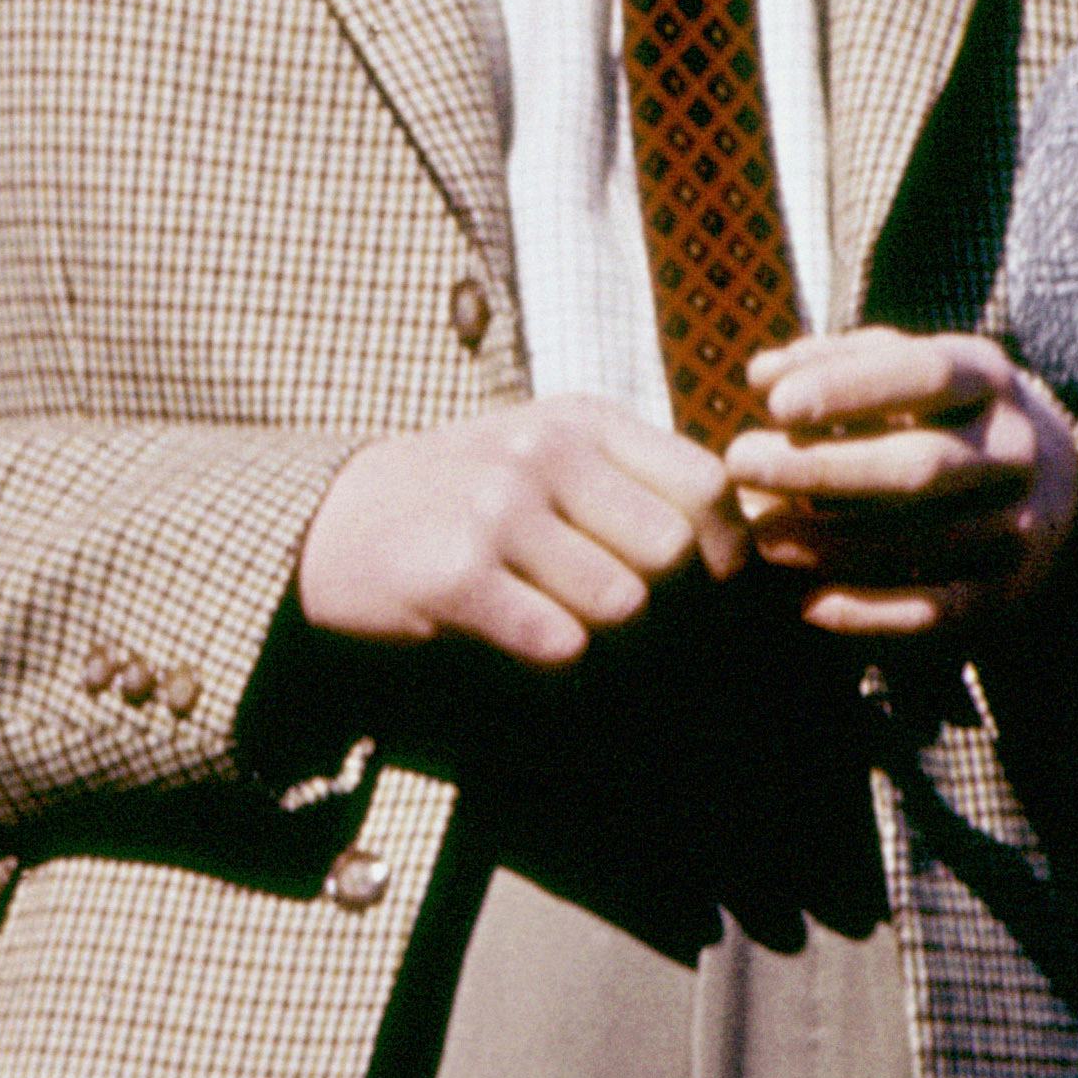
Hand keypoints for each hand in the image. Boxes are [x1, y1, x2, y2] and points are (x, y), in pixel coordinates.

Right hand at [296, 403, 746, 667]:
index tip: (712, 587)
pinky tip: (525, 637)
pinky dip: (555, 655)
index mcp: (583, 422)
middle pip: (673, 548)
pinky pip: (557, 639)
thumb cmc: (469, 496)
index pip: (705, 483)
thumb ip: (638, 484)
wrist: (333, 521)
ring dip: (608, 633)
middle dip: (670, 601)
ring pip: (622, 600)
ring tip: (570, 622)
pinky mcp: (456, 573)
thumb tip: (744, 547)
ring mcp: (498, 508)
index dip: (727, 547)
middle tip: (643, 625)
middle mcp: (546, 453)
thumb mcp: (552, 458)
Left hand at [725, 327, 1077, 637]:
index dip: (851, 387)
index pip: (928, 376)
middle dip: (824, 467)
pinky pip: (937, 610)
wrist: (1049, 487)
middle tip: (741, 463)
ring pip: (923, 540)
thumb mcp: (907, 370)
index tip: (775, 404)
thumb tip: (760, 374)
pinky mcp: (1007, 591)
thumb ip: (835, 364)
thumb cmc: (944, 414)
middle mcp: (1016, 451)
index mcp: (991, 380)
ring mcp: (1019, 524)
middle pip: (922, 464)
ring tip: (761, 538)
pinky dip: (871, 613)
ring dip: (832, 544)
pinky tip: (810, 604)